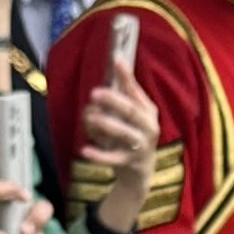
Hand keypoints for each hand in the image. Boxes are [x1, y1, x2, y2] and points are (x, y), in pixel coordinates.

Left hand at [78, 61, 160, 233]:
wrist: (139, 175)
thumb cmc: (131, 138)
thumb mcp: (130, 118)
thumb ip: (120, 98)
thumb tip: (104, 77)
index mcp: (148, 111)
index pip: (136, 91)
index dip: (126, 75)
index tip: (116, 58)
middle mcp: (149, 127)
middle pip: (132, 111)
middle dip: (114, 101)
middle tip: (94, 93)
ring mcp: (141, 146)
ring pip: (124, 133)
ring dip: (105, 124)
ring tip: (88, 118)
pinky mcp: (131, 163)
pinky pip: (113, 158)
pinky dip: (99, 155)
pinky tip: (84, 149)